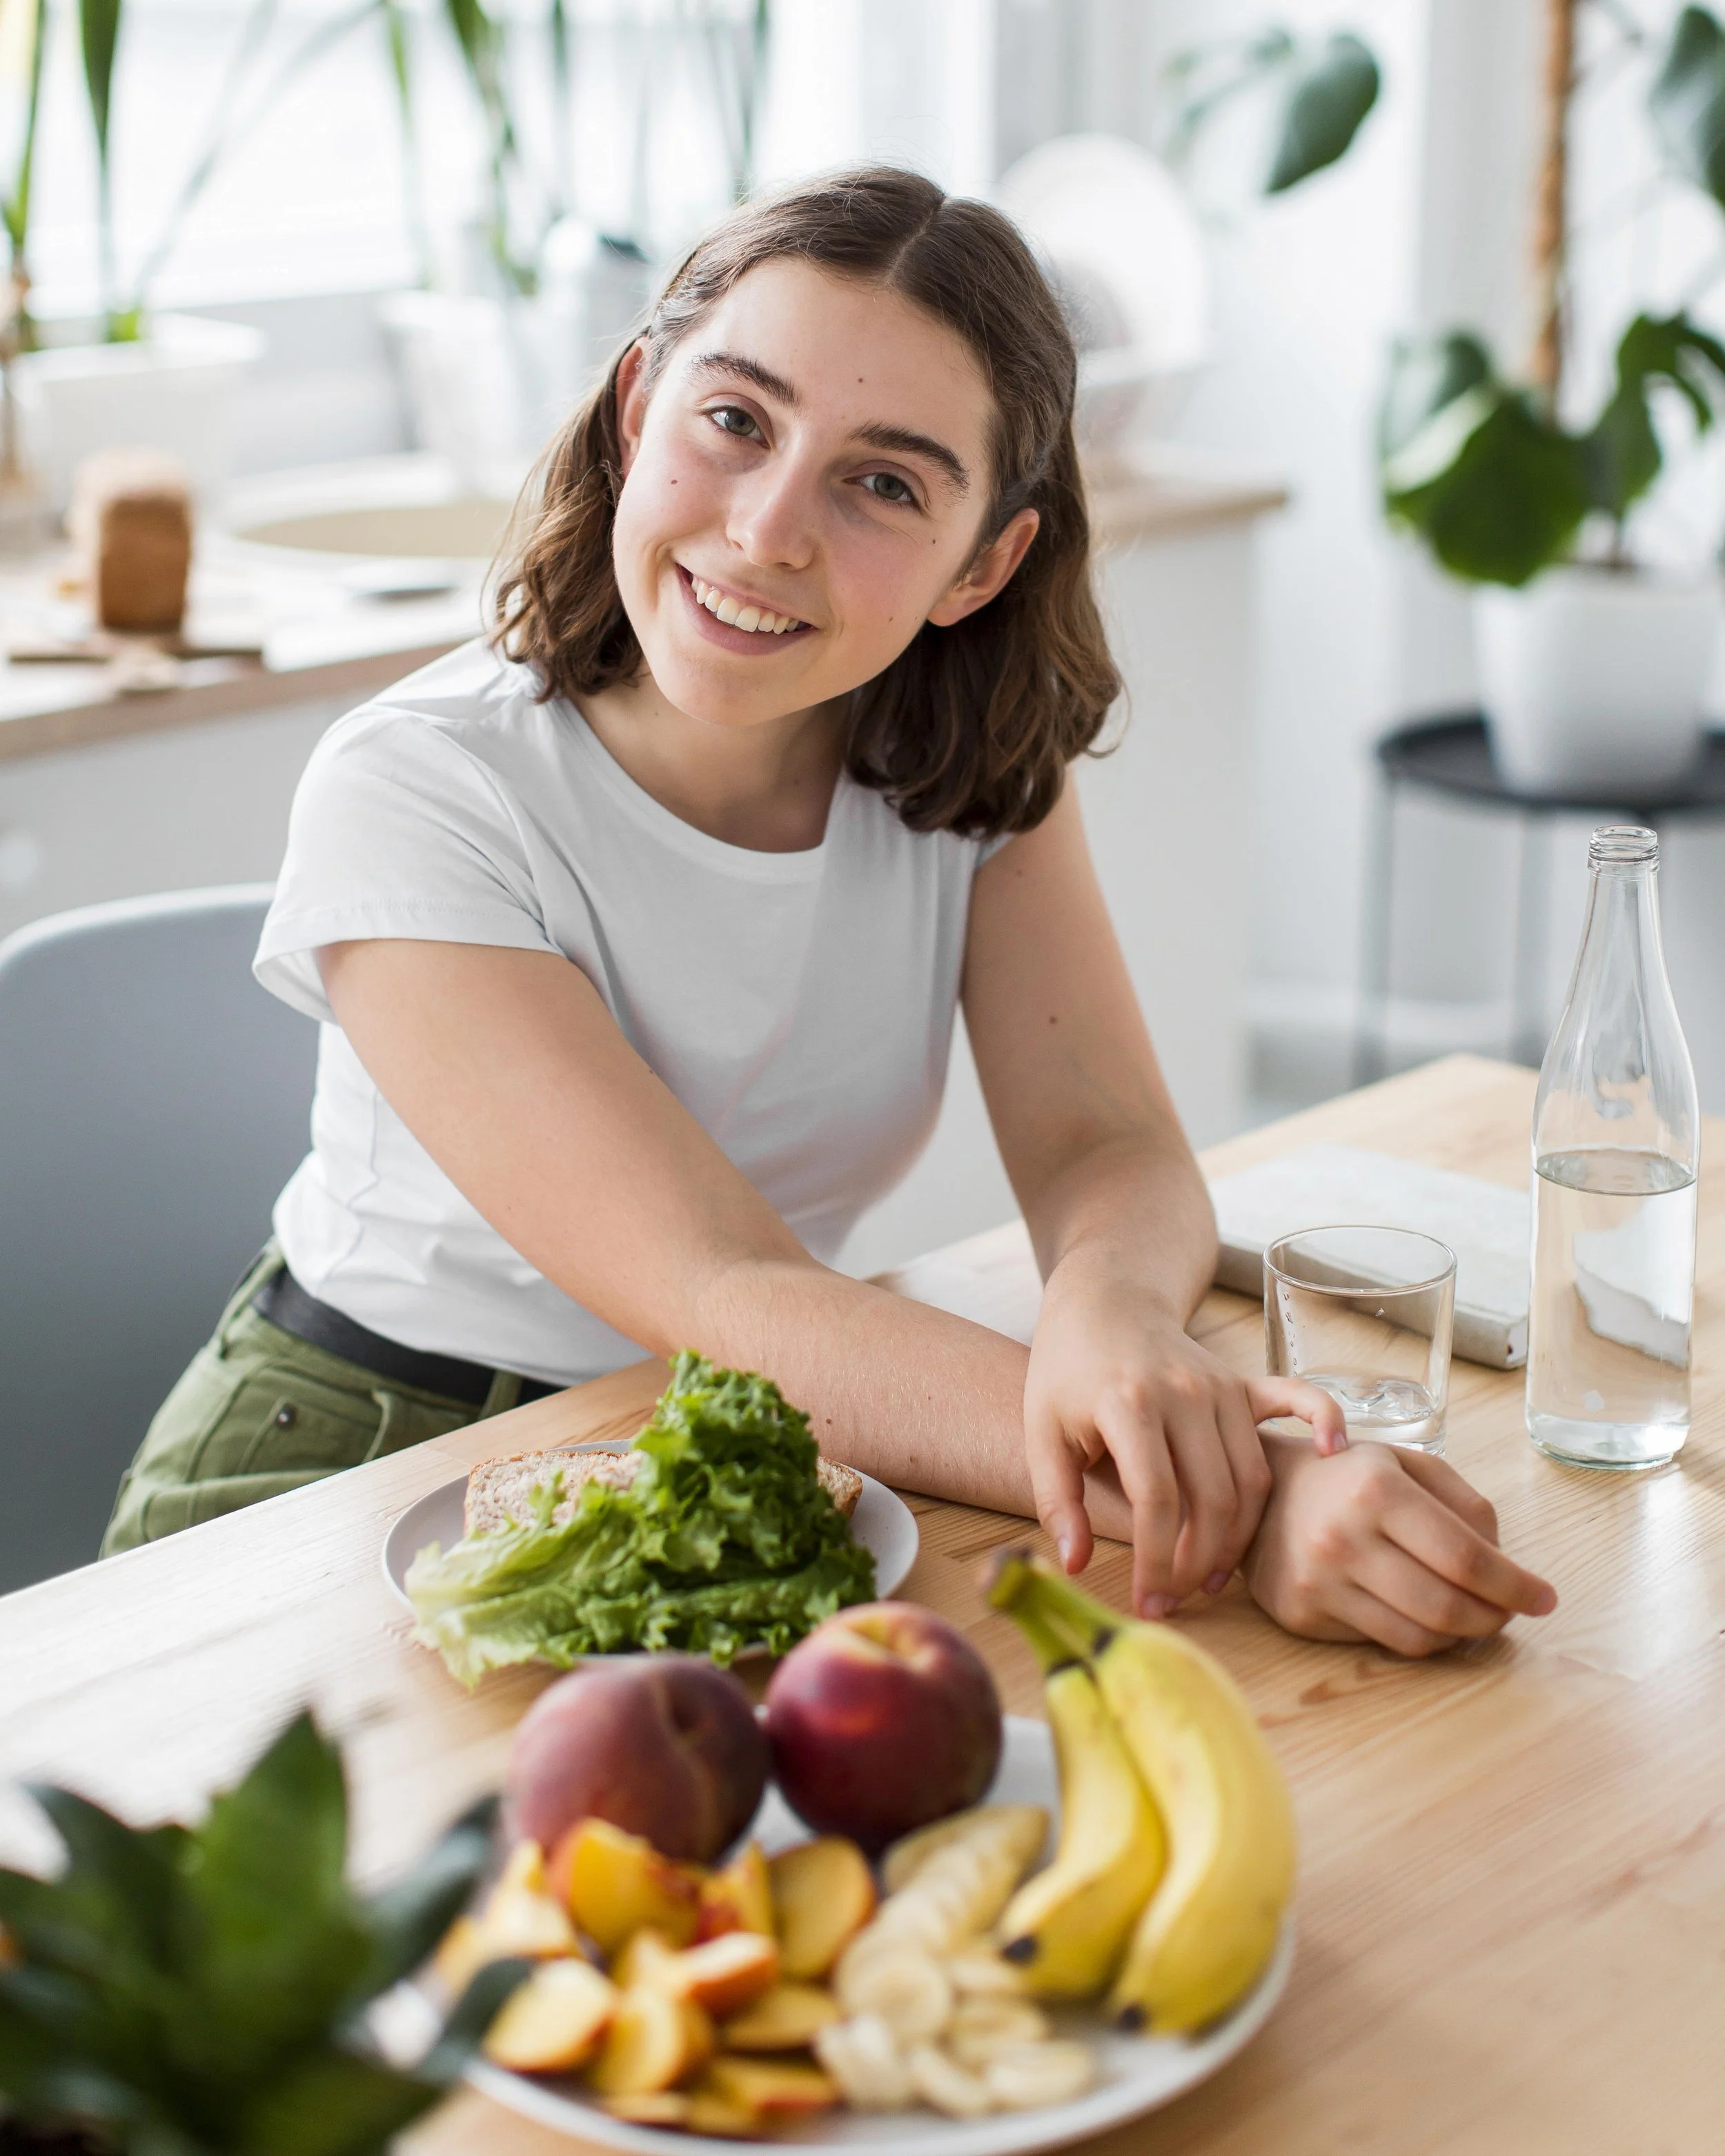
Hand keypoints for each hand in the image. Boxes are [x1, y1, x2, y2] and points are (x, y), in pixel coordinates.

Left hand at [1024, 1269, 1347, 1617]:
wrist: (1102, 1303)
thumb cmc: (1067, 1370)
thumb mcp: (1041, 1431)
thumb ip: (1056, 1500)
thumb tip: (1075, 1565)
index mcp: (1129, 1404)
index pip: (1156, 1500)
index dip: (1154, 1562)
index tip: (1146, 1602)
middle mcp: (1183, 1393)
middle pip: (1212, 1498)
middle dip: (1197, 1562)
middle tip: (1177, 1599)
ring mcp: (1220, 1385)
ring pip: (1251, 1477)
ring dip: (1238, 1537)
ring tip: (1210, 1577)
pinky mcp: (1243, 1382)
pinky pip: (1297, 1401)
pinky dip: (1323, 1423)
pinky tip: (1329, 1456)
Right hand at [1241, 1435, 1557, 1655]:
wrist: (1261, 1494)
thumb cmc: (1348, 1478)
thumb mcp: (1407, 1464)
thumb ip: (1464, 1503)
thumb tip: (1505, 1562)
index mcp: (1377, 1490)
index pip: (1465, 1556)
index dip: (1514, 1585)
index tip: (1544, 1598)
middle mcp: (1343, 1537)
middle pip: (1446, 1606)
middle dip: (1495, 1617)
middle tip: (1511, 1613)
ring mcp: (1319, 1581)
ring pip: (1419, 1636)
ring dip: (1463, 1635)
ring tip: (1475, 1618)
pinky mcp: (1303, 1615)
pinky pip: (1383, 1642)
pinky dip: (1420, 1638)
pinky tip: (1427, 1619)